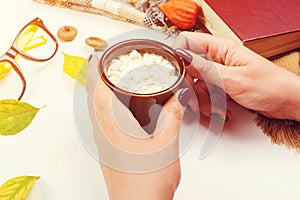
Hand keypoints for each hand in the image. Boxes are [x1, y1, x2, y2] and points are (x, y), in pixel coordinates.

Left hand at [86, 54, 191, 199]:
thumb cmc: (147, 181)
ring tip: (117, 79)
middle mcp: (102, 130)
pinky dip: (110, 106)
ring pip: (98, 107)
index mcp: (112, 124)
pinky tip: (124, 108)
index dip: (95, 67)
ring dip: (103, 90)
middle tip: (109, 62)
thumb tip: (179, 96)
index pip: (97, 86)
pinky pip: (104, 119)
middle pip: (94, 95)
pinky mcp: (109, 149)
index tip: (98, 52)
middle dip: (98, 75)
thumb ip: (172, 115)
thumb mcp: (166, 144)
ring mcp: (104, 140)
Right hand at [173, 32, 299, 121]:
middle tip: (201, 99)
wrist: (287, 103)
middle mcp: (218, 59)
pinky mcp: (222, 86)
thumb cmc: (270, 86)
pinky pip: (206, 95)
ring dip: (205, 101)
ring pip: (197, 86)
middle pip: (190, 69)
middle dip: (193, 88)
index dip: (179, 56)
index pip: (189, 42)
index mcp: (222, 48)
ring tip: (219, 110)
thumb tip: (183, 57)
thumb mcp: (234, 78)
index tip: (178, 73)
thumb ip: (205, 69)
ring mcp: (219, 74)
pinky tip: (223, 111)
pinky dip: (212, 106)